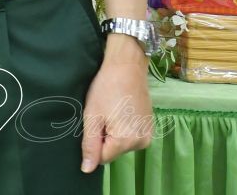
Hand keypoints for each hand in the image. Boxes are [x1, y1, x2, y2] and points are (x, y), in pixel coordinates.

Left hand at [80, 39, 151, 171]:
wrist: (127, 66)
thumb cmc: (106, 89)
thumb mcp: (92, 116)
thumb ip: (89, 145)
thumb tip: (87, 170)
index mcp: (126, 141)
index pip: (102, 158)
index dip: (93, 142)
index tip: (93, 123)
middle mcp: (141, 143)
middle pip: (113, 151)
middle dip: (103, 137)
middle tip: (100, 114)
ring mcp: (148, 135)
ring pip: (120, 144)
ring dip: (112, 132)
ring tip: (110, 111)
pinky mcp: (149, 127)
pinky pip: (130, 136)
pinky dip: (121, 127)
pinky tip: (119, 110)